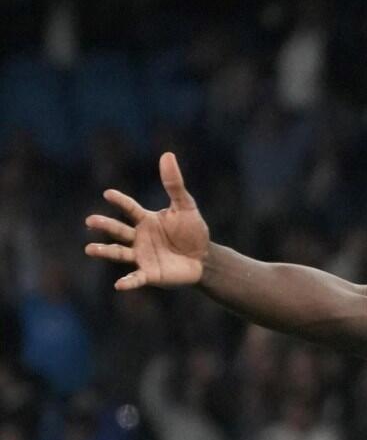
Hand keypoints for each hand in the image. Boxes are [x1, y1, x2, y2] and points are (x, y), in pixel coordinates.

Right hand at [85, 152, 210, 290]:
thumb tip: (167, 155)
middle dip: (104, 226)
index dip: (120, 201)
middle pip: (118, 230)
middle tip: (90, 220)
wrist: (204, 259)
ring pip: (119, 253)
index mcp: (146, 220)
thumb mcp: (186, 206)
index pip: (129, 208)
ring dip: (104, 252)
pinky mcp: (150, 274)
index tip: (108, 193)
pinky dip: (128, 282)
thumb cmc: (193, 232)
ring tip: (89, 249)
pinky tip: (119, 285)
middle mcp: (139, 237)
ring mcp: (142, 256)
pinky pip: (136, 278)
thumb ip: (174, 184)